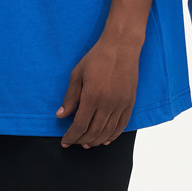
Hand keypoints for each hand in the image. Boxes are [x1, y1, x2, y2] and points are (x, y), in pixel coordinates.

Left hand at [57, 32, 139, 147]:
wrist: (121, 47)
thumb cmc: (97, 58)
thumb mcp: (77, 74)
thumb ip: (70, 97)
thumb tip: (61, 116)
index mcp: (92, 96)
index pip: (80, 125)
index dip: (71, 136)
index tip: (65, 141)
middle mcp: (108, 103)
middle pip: (94, 132)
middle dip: (82, 140)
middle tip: (74, 142)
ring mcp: (121, 104)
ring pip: (108, 132)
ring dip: (96, 141)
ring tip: (87, 143)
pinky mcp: (130, 103)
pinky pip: (122, 125)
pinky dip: (113, 135)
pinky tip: (106, 139)